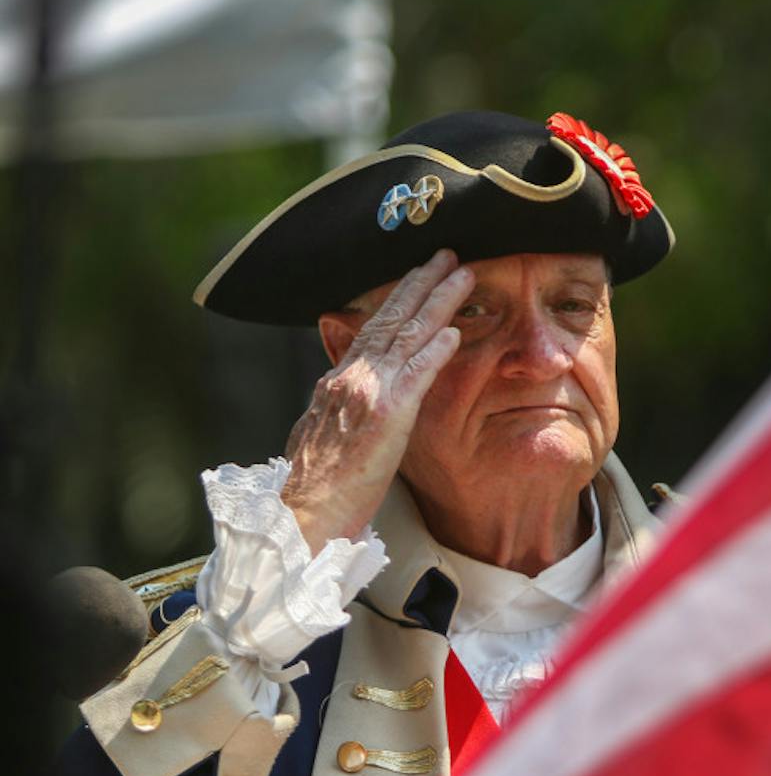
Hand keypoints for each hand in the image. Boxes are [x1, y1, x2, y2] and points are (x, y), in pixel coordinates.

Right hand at [280, 249, 473, 554]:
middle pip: (388, 319)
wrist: (302, 519)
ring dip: (436, 300)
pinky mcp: (386, 416)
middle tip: (445, 256)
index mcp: (336, 384)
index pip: (369, 331)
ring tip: (462, 274)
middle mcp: (349, 379)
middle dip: (418, 283)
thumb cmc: (315, 492)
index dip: (394, 302)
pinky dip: (435, 349)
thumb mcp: (321, 436)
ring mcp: (367, 393)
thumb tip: (343, 396)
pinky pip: (416, 374)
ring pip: (405, 335)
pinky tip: (455, 330)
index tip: (416, 279)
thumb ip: (339, 408)